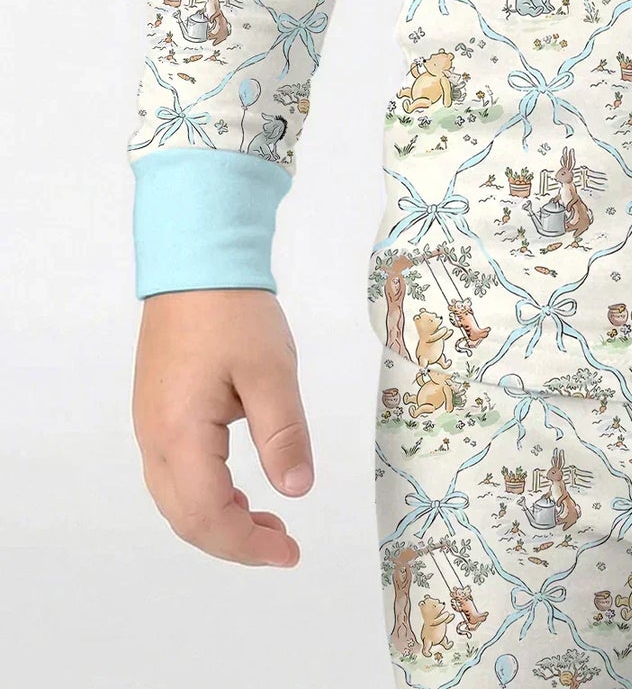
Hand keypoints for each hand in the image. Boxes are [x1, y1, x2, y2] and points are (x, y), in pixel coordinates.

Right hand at [132, 288, 312, 566]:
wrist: (194, 264)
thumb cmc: (234, 313)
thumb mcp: (271, 371)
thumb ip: (283, 434)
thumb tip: (297, 489)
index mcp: (179, 435)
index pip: (207, 516)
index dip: (247, 545)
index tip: (289, 553)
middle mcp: (154, 440)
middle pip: (186, 518)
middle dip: (234, 543)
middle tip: (284, 545)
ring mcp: (150, 427)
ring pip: (177, 500)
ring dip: (220, 522)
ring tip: (268, 524)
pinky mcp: (158, 412)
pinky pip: (176, 475)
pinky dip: (207, 496)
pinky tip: (240, 491)